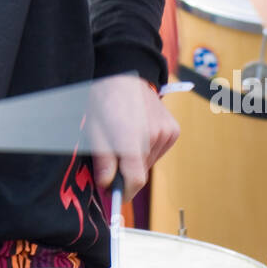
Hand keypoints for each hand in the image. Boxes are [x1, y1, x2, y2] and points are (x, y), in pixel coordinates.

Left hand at [87, 73, 179, 202]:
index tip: (115, 194)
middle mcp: (153, 136)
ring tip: (123, 139)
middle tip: (110, 161)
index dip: (124, 192)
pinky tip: (137, 133)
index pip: (135, 180)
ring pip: (150, 162)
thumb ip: (103, 160)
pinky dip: (147, 149)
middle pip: (141, 171)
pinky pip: (159, 150)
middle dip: (126, 173)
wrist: (122, 72)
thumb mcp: (93, 129)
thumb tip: (107, 186)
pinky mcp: (173, 129)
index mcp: (131, 137)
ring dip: (137, 160)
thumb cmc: (102, 100)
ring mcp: (166, 132)